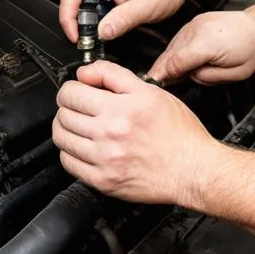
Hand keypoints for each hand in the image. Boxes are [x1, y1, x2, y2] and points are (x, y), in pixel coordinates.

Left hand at [53, 61, 220, 204]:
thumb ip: (113, 75)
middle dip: (68, 107)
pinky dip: (71, 152)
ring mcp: (104, 160)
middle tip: (80, 107)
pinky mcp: (103, 180)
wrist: (193, 168)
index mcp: (120, 109)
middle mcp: (109, 135)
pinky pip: (69, 163)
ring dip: (65, 128)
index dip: (71, 88)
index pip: (70, 93)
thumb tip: (84, 72)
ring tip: (79, 126)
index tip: (78, 90)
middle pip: (62, 115)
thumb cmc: (178, 132)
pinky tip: (84, 146)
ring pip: (61, 138)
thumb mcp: (151, 91)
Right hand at [59, 0, 189, 42]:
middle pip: (70, 0)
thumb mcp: (147, 4)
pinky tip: (100, 35)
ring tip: (91, 41)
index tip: (75, 34)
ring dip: (82, 25)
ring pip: (80, 8)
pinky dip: (92, 26)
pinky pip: (92, 13)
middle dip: (72, 22)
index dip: (67, 14)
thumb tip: (103, 32)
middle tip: (82, 41)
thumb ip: (124, 18)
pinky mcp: (108, 1)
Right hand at [148, 10, 254, 84]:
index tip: (154, 84)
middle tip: (156, 83)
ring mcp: (194, 24)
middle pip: (169, 54)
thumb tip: (187, 78)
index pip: (174, 63)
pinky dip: (175, 50)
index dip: (162, 76)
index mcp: (204, 44)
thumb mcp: (232, 74)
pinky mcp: (194, 22)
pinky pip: (178, 39)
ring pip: (171, 46)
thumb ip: (205, 78)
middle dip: (162, 70)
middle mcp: (196, 31)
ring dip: (168, 60)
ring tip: (170, 75)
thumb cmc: (250, 49)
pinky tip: (179, 61)